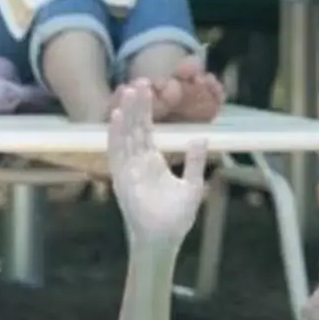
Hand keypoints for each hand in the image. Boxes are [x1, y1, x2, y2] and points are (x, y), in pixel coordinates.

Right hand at [106, 81, 207, 253]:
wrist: (164, 238)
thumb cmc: (175, 218)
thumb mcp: (193, 185)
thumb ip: (195, 161)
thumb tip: (203, 137)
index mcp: (152, 161)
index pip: (146, 130)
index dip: (146, 110)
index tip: (148, 89)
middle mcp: (137, 162)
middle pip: (134, 127)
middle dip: (136, 105)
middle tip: (138, 81)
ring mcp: (128, 169)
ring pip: (124, 135)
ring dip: (125, 113)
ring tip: (128, 90)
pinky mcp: (121, 178)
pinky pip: (117, 152)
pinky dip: (116, 134)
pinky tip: (117, 116)